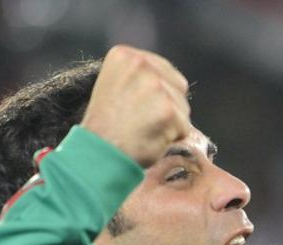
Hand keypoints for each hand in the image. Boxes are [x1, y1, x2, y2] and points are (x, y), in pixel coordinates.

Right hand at [81, 45, 190, 167]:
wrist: (98, 152)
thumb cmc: (106, 126)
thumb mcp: (116, 85)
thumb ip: (140, 76)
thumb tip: (170, 81)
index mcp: (125, 55)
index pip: (164, 71)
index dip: (157, 95)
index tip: (136, 107)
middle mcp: (141, 64)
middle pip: (178, 87)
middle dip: (167, 106)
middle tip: (142, 121)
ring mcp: (156, 86)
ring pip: (183, 108)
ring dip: (170, 123)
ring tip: (144, 129)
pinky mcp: (168, 110)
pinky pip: (184, 127)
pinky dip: (172, 138)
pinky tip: (150, 138)